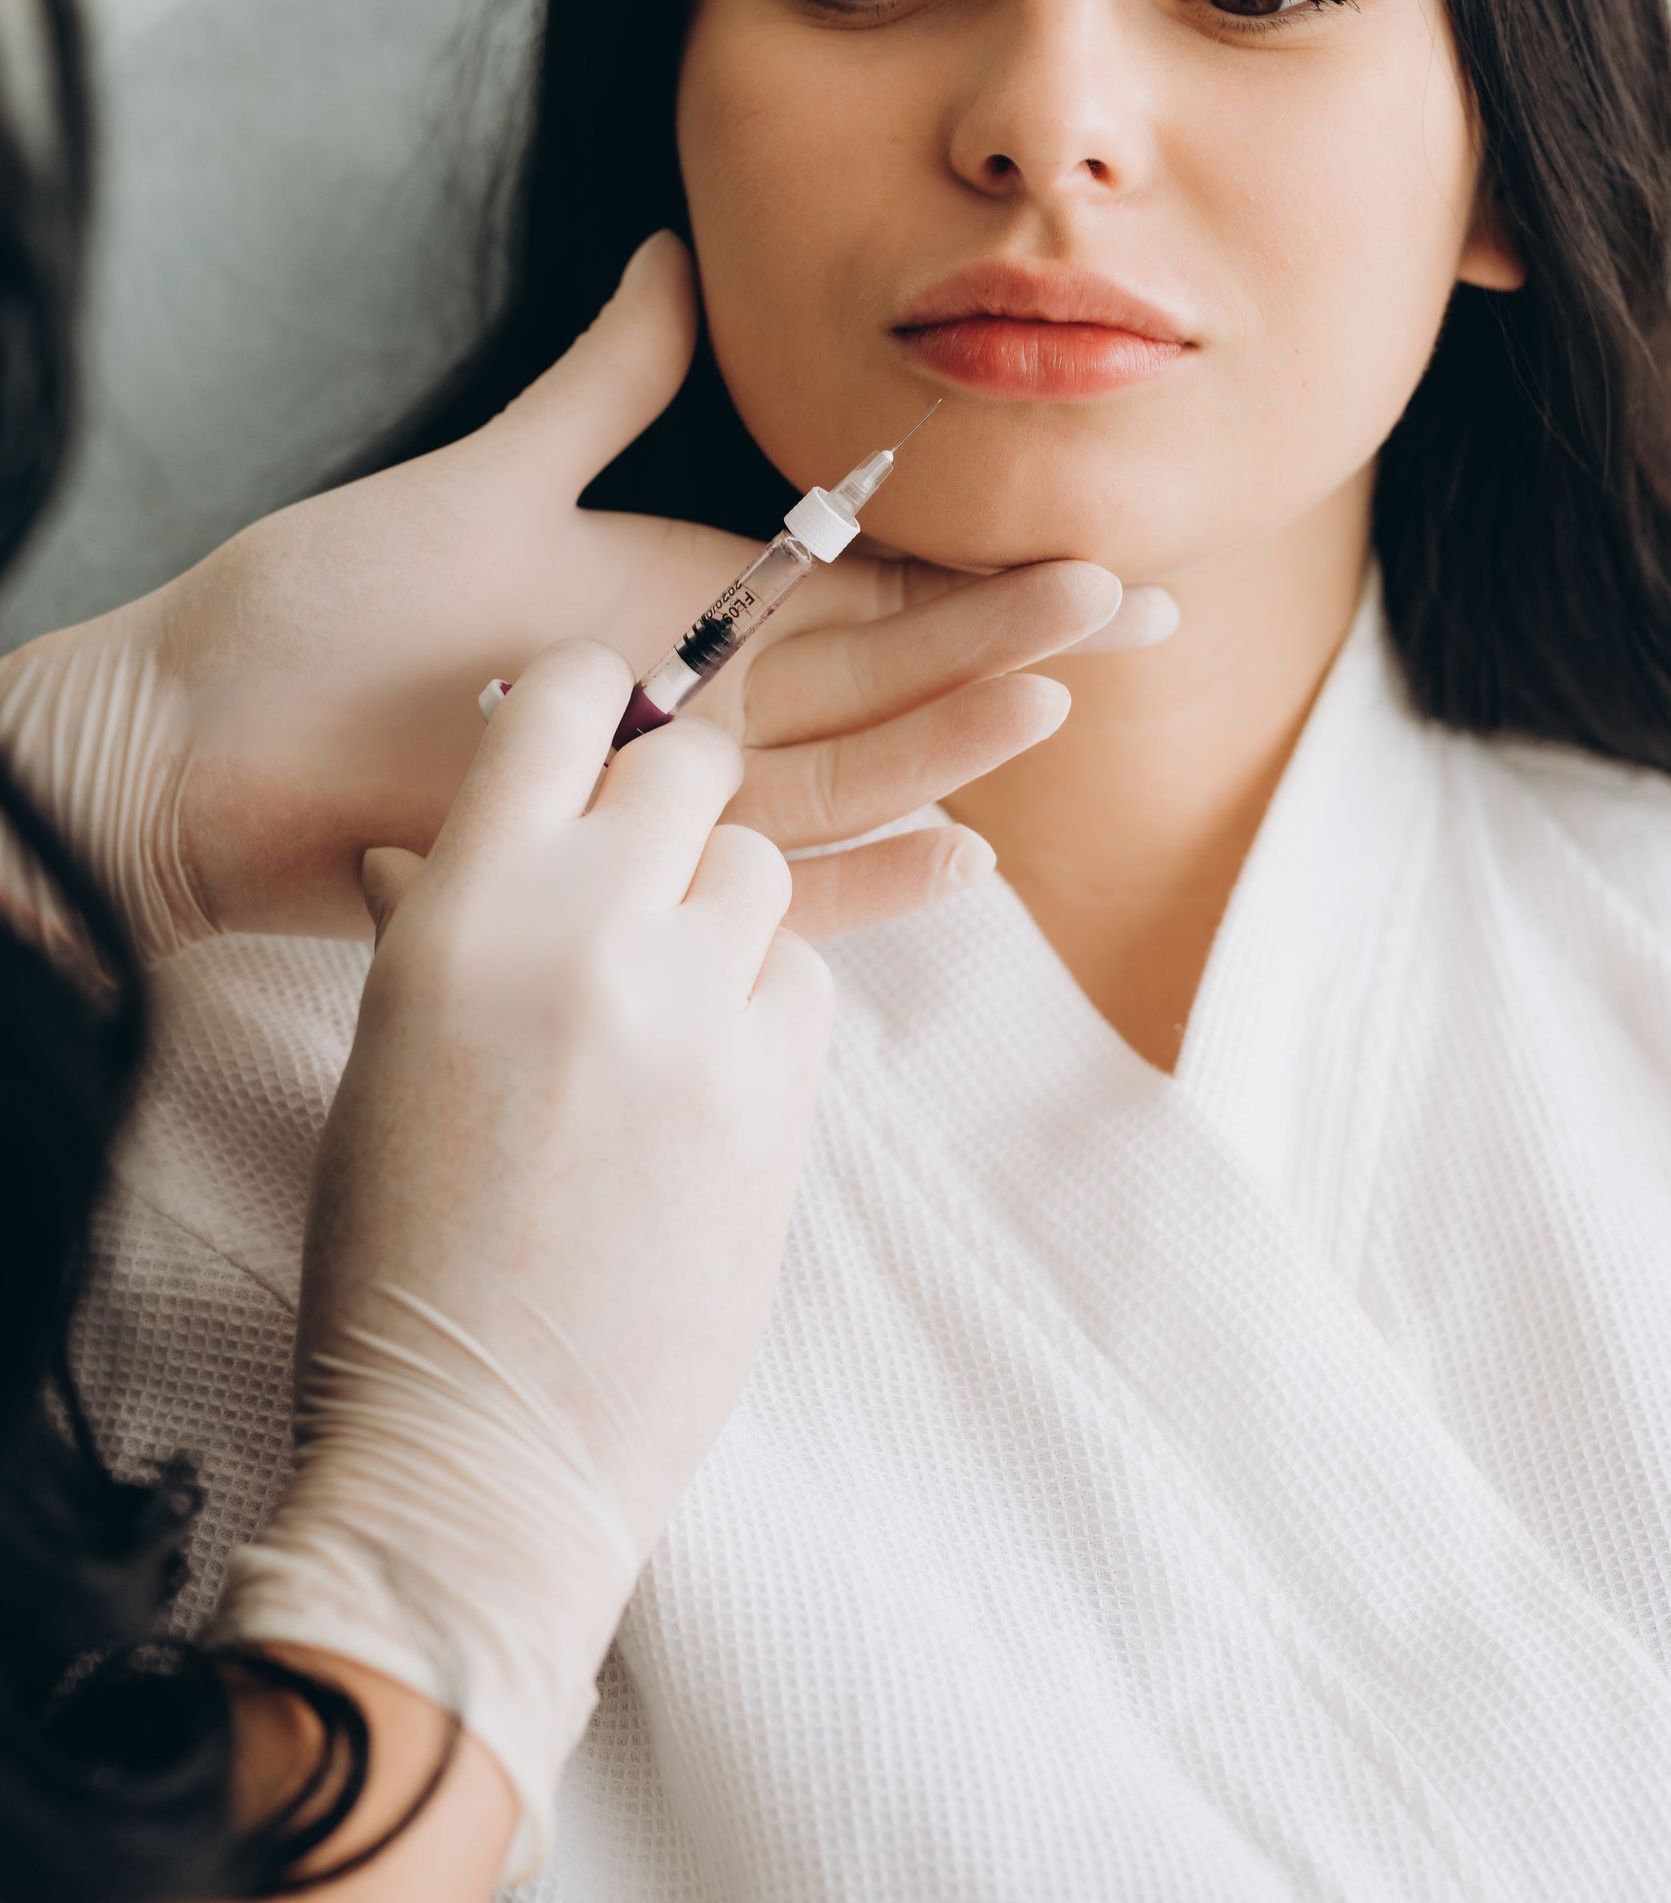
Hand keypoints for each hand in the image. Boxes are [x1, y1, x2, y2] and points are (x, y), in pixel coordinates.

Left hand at [0, 231, 1174, 952]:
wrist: (198, 741)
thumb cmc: (326, 607)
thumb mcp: (486, 477)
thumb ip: (604, 387)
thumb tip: (681, 255)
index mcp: (688, 606)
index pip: (870, 586)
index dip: (984, 563)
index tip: (1100, 537)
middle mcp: (701, 707)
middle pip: (888, 678)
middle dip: (1010, 639)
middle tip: (1137, 599)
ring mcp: (664, 797)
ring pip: (847, 775)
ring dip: (952, 743)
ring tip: (1057, 696)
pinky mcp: (616, 878)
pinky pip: (765, 887)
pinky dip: (865, 876)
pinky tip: (962, 852)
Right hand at [217, 638, 826, 1880]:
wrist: (480, 1447)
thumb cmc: (400, 1256)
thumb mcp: (389, 1061)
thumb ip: (435, 926)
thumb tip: (427, 844)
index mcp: (463, 911)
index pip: (562, 706)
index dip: (597, 702)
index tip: (608, 727)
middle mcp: (584, 931)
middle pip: (692, 769)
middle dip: (679, 803)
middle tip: (652, 869)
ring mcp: (692, 1011)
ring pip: (763, 869)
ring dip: (726, 912)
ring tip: (666, 1007)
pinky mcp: (778, 1094)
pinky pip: (803, 979)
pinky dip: (766, 1006)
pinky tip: (709, 1083)